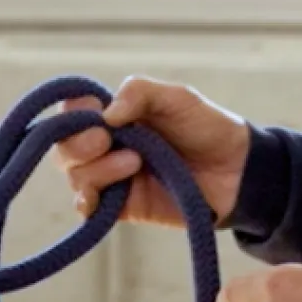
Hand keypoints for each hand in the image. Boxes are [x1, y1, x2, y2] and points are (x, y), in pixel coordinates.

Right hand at [52, 76, 249, 231]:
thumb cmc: (207, 127)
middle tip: (106, 139)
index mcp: (115, 115)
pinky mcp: (123, 208)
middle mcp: (107, 146)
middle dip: (78, 143)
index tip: (94, 113)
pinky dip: (88, 202)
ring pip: (76, 176)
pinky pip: (89, 208)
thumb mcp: (176, 98)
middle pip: (65, 147)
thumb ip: (139, 93)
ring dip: (96, 169)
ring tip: (134, 163)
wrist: (237, 171)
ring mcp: (113, 178)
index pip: (73, 112)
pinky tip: (107, 194)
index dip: (73, 113)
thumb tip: (106, 115)